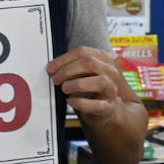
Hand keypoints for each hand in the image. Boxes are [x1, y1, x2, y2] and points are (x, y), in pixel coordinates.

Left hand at [48, 46, 146, 163]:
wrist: (105, 111)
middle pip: (90, 63)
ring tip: (65, 89)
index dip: (64, 59)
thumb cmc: (91, 90)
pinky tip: (71, 101)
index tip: (51, 68)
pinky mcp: (109, 107)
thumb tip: (52, 68)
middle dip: (68, 70)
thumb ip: (71, 68)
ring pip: (100, 81)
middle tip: (56, 79)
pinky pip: (98, 105)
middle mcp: (110, 72)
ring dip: (78, 84)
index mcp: (103, 59)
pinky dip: (82, 102)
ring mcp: (112, 89)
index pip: (82, 52)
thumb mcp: (82, 75)